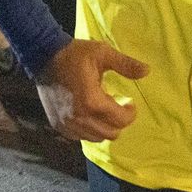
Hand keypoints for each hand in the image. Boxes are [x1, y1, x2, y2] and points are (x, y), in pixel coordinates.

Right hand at [34, 39, 149, 142]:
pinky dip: (89, 130)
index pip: (121, 120)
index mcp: (92, 101)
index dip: (130, 113)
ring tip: (103, 110)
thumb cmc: (75, 54)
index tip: (129, 102)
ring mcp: (68, 124)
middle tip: (118, 106)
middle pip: (111, 133)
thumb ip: (125, 64)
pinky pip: (81, 137)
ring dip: (104, 127)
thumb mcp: (102, 53)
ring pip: (97, 138)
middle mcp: (80, 118)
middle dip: (119, 121)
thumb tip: (147, 70)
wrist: (43, 56)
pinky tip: (88, 114)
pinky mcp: (59, 125)